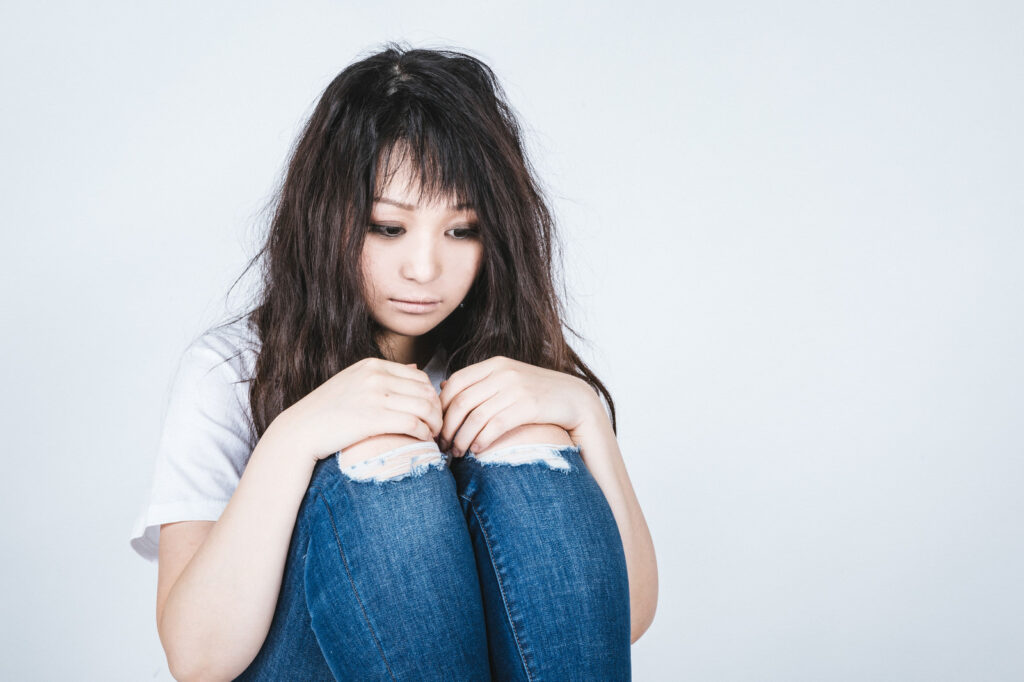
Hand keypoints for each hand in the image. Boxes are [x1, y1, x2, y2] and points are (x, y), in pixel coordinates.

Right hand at [278, 357, 442, 461]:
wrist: (299, 431)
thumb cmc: (327, 411)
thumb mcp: (354, 382)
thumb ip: (384, 375)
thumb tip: (415, 368)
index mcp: (372, 365)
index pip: (420, 377)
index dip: (432, 397)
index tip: (432, 414)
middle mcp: (375, 376)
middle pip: (426, 391)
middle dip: (438, 411)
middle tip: (438, 427)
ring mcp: (375, 396)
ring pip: (425, 407)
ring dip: (435, 424)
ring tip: (434, 436)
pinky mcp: (374, 418)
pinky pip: (414, 424)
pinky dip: (425, 434)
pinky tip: (423, 441)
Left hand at [437, 356, 596, 456]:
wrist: (576, 399)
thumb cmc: (538, 394)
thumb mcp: (508, 380)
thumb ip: (480, 382)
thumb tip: (444, 387)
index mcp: (495, 364)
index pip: (455, 383)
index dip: (441, 408)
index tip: (437, 427)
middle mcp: (503, 372)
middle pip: (461, 402)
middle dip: (447, 428)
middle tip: (443, 445)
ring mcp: (516, 388)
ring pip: (475, 416)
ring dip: (462, 439)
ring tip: (458, 453)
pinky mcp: (528, 405)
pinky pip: (495, 426)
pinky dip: (482, 440)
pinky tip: (477, 451)